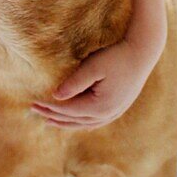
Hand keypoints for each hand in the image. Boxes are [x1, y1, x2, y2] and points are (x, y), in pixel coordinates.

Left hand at [30, 38, 160, 128]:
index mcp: (100, 106)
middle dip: (53, 115)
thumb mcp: (93, 67)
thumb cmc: (116, 56)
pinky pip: (96, 121)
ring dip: (66, 123)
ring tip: (49, 121)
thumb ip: (74, 83)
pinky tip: (74, 121)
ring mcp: (115, 112)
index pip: (67, 110)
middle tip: (34, 110)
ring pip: (85, 124)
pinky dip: (81, 122)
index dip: (49, 107)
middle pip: (74, 119)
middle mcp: (108, 114)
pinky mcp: (119, 107)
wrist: (143, 52)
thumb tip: (56, 97)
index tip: (33, 102)